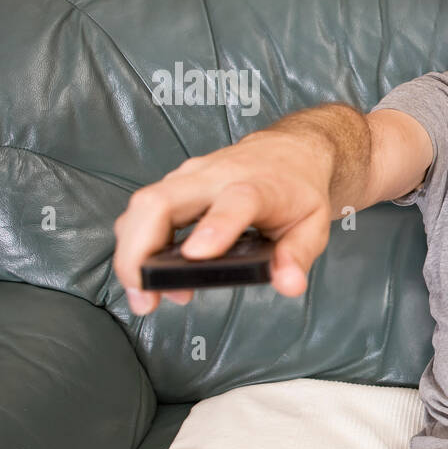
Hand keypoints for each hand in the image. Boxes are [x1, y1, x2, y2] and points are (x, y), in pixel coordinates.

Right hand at [112, 133, 334, 314]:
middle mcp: (217, 177)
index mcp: (259, 186)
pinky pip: (143, 212)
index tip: (197, 256)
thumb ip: (298, 256)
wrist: (288, 153)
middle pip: (161, 201)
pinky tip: (147, 276)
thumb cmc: (298, 191)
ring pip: (143, 206)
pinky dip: (136, 245)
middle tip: (146, 295)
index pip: (235, 201)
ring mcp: (190, 177)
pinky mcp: (175, 184)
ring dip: (132, 253)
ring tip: (145, 295)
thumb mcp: (313, 225)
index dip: (215, 227)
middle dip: (140, 250)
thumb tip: (289, 284)